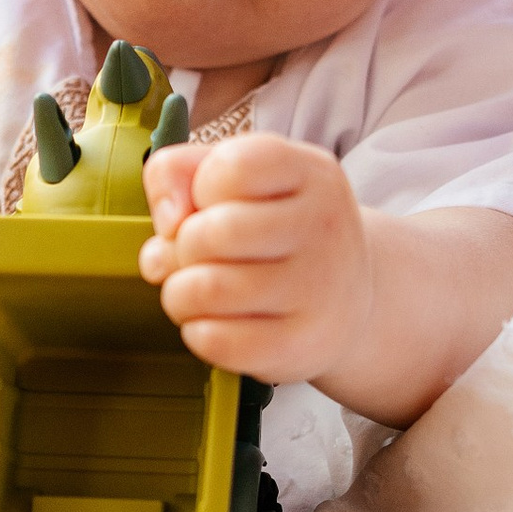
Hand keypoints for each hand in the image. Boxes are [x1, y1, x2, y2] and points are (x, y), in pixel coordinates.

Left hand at [140, 134, 374, 385]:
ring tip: (194, 291)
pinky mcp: (302, 344)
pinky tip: (213, 321)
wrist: (345, 297)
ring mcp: (317, 289)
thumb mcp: (238, 179)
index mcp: (311, 173)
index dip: (199, 188)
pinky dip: (196, 332)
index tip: (213, 204)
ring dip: (179, 294)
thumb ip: (178, 171)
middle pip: (210, 233)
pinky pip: (215, 340)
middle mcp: (324, 226)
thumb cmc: (274, 231)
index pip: (231, 167)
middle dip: (182, 247)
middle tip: (196, 257)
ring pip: (206, 290)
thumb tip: (168, 220)